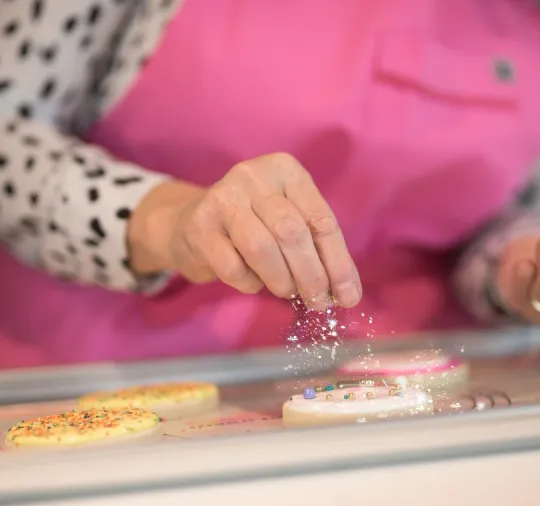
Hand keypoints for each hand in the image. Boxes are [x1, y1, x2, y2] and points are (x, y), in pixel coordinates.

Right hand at [128, 153, 361, 308]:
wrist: (190, 221)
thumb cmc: (253, 224)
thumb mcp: (289, 222)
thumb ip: (317, 250)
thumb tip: (346, 293)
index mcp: (286, 170)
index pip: (321, 220)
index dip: (338, 263)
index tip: (348, 296)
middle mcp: (254, 176)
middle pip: (292, 232)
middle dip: (311, 275)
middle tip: (318, 302)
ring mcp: (222, 197)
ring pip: (261, 247)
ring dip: (281, 279)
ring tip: (286, 291)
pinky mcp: (198, 225)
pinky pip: (232, 265)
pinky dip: (249, 283)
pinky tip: (253, 282)